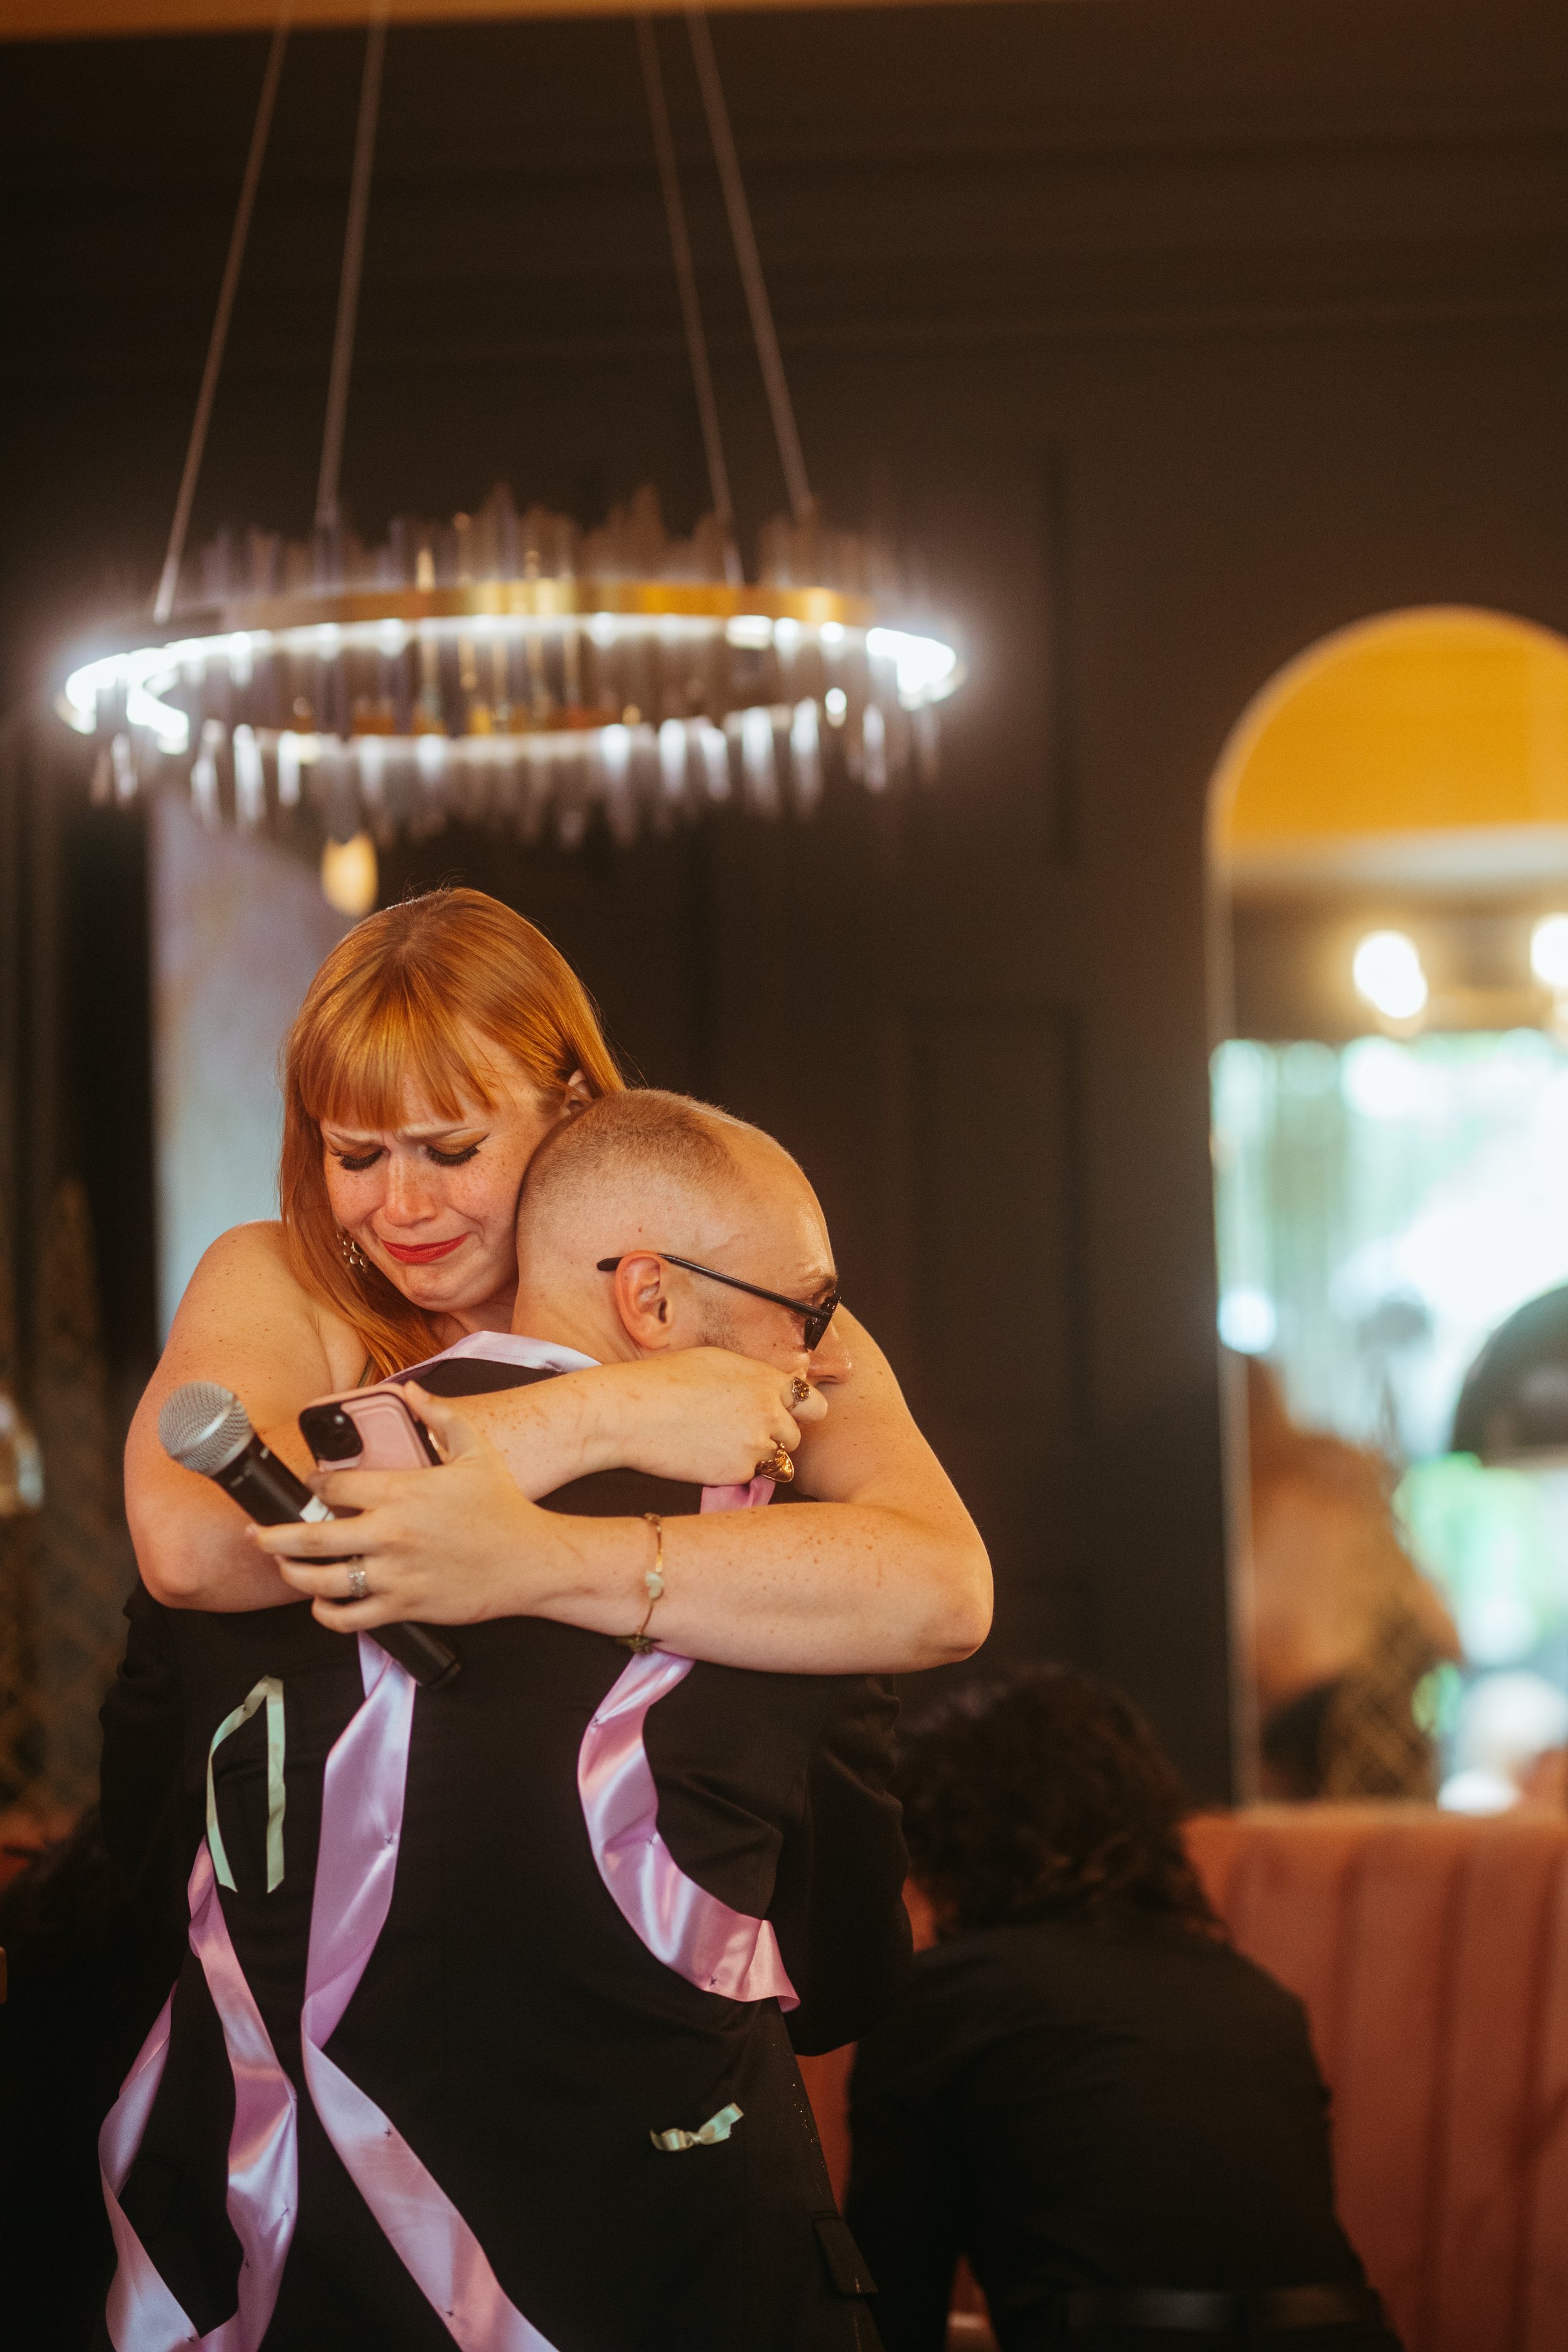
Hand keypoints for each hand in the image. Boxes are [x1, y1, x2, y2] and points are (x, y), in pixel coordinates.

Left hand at [251, 1386, 562, 1631]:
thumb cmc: (503, 1506)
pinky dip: (326, 1613)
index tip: (309, 1486)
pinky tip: (321, 1602)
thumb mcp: (475, 1450)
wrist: (532, 1560)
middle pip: (309, 1539)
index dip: (311, 1485)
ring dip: (292, 1574)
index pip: (332, 1489)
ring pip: (321, 1581)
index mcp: (402, 1492)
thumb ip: (439, 1416)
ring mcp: (394, 1574)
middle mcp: (390, 1534)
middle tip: (256, 1534)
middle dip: (272, 1536)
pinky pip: (348, 1618)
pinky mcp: (404, 1606)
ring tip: (282, 1566)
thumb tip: (413, 1390)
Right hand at [579, 1348, 827, 1486]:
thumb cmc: (665, 1379)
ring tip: (722, 1445)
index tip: (787, 1414)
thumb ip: (751, 1378)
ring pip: (777, 1460)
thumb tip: (767, 1388)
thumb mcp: (717, 1362)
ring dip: (758, 1457)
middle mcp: (769, 1413)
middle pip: (795, 1436)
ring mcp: (755, 1446)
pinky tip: (706, 1457)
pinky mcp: (737, 1473)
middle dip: (775, 1436)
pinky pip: (749, 1477)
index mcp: (766, 1381)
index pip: (813, 1403)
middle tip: (742, 1432)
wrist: (632, 1412)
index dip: (801, 1411)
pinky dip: (734, 1472)